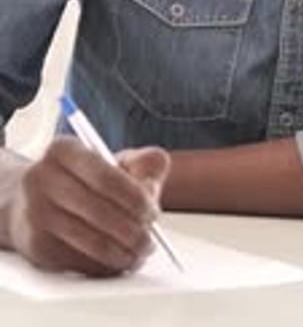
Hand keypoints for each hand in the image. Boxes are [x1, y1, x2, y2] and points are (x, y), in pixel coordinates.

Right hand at [5, 137, 169, 275]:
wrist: (34, 200)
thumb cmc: (83, 180)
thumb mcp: (113, 161)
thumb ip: (143, 163)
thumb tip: (153, 180)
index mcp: (64, 150)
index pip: (106, 177)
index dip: (135, 199)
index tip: (153, 212)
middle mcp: (42, 178)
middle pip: (99, 211)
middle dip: (133, 230)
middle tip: (150, 240)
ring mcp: (35, 213)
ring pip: (90, 241)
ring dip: (122, 253)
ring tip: (139, 253)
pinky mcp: (35, 246)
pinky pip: (78, 262)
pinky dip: (104, 266)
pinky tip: (117, 260)